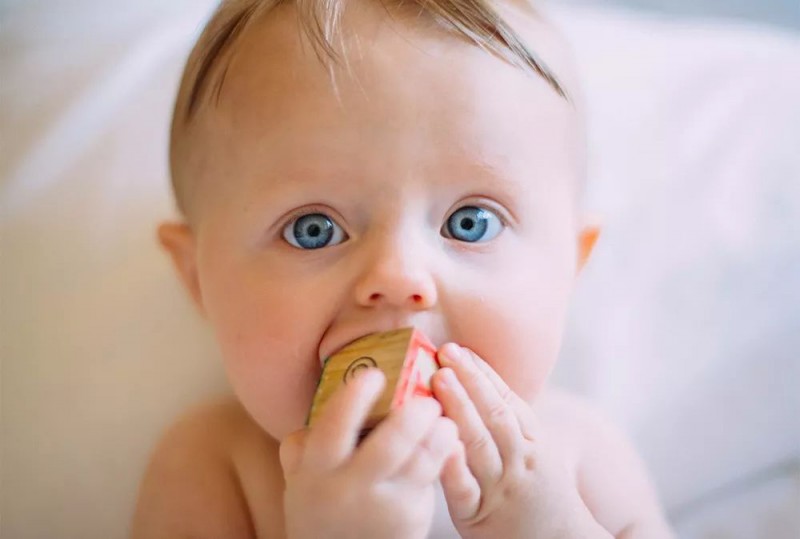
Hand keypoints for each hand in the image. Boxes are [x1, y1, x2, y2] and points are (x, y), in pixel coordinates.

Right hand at [280, 369, 460, 538]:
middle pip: (389, 445)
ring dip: (439, 435)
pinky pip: (432, 479)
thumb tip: (318, 404)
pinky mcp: (410, 518)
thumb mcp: (301, 478)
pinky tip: (450, 440)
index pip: (334, 427)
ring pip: (420, 462)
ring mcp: (384, 506)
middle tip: (427, 398)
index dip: (355, 398)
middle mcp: (350, 488)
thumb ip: (303, 445)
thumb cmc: (322, 508)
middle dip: (413, 416)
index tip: (375, 375)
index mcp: (317, 470)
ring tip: (446, 418)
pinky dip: (444, 455)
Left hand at [432, 344, 611, 538]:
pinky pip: (465, 490)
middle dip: (470, 381)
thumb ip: (509, 422)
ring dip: (460, 408)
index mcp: (532, 443)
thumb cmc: (539, 493)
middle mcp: (520, 462)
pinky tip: (441, 443)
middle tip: (446, 352)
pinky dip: (455, 466)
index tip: (460, 348)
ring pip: (480, 444)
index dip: (483, 373)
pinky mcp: (479, 516)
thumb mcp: (535, 453)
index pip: (508, 401)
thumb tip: (478, 378)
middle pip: (495, 415)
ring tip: (439, 379)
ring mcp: (500, 489)